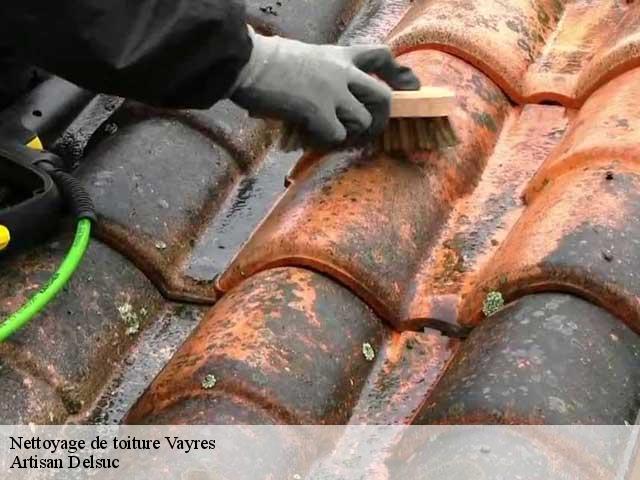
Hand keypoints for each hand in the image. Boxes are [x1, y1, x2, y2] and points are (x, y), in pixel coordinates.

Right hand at [229, 28, 420, 146]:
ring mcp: (333, 92)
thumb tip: (328, 99)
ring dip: (350, 134)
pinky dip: (325, 142)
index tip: (408, 88)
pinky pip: (337, 136)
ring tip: (328, 134)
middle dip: (381, 119)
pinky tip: (308, 137)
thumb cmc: (266, 60)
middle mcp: (342, 72)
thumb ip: (324, 73)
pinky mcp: (319, 111)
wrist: (248, 63)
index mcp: (339, 55)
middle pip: (383, 97)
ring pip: (363, 121)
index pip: (381, 56)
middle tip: (368, 132)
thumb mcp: (304, 56)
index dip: (398, 74)